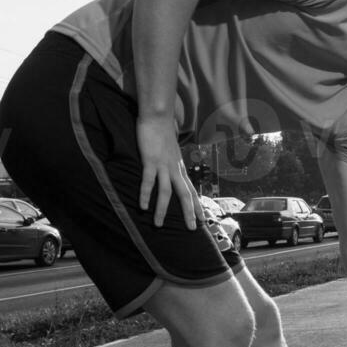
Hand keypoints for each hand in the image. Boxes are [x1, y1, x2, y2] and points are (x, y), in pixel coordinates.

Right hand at [136, 115, 195, 229]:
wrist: (158, 117)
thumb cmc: (162, 133)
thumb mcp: (170, 152)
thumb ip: (171, 164)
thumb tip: (170, 172)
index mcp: (180, 168)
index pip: (192, 190)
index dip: (198, 206)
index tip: (204, 220)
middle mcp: (175, 169)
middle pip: (185, 195)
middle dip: (189, 213)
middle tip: (191, 229)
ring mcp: (164, 165)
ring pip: (167, 192)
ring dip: (162, 210)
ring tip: (158, 225)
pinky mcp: (151, 160)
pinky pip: (149, 180)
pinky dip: (146, 194)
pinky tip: (142, 206)